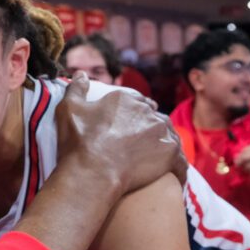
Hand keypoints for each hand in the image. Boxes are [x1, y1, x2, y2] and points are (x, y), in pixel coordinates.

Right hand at [56, 72, 185, 194]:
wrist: (92, 172)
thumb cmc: (79, 142)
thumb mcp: (68, 109)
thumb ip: (76, 89)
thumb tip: (80, 73)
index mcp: (127, 100)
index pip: (137, 102)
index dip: (133, 113)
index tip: (128, 125)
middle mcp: (148, 112)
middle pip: (154, 118)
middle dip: (149, 129)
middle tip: (140, 145)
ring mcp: (161, 133)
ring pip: (169, 136)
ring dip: (164, 145)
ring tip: (157, 160)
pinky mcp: (170, 154)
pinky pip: (180, 161)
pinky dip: (178, 168)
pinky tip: (174, 176)